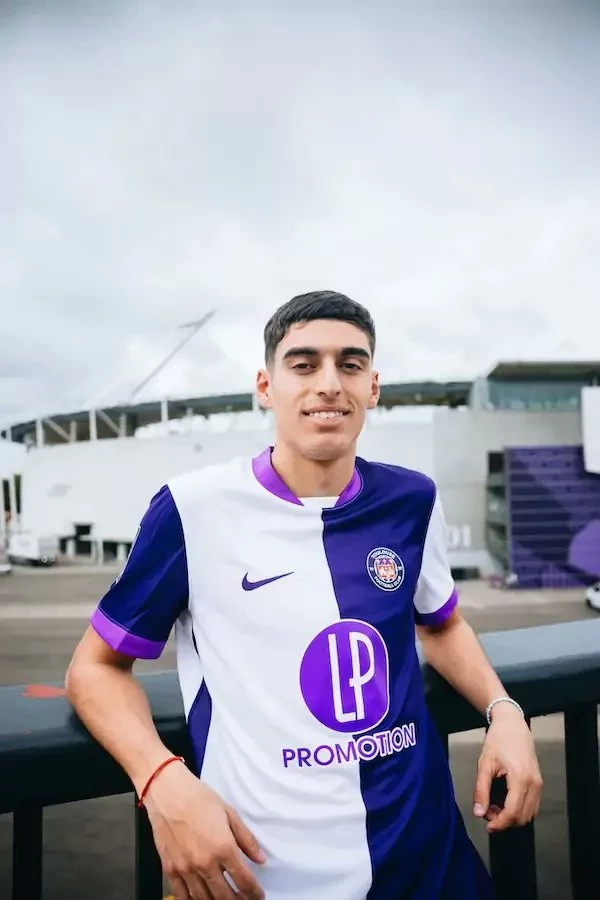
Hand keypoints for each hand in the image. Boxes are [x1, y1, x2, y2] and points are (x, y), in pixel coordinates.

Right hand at [142, 760, 265, 898]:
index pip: (244, 880)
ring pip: (205, 899)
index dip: (254, 892)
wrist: (168, 792)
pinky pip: (182, 895)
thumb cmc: (199, 798)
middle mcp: (205, 862)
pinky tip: (201, 899)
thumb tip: (260, 859)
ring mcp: (186, 868)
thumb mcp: (229, 813)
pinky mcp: (170, 869)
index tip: (258, 895)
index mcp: (223, 847)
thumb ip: (246, 839)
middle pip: (226, 895)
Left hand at [472, 704, 542, 832]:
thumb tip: (478, 812)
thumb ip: (481, 789)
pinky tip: (503, 801)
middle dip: (504, 820)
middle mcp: (534, 783)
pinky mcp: (539, 783)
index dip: (499, 823)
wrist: (513, 724)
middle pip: (522, 817)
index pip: (513, 812)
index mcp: (521, 778)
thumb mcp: (485, 763)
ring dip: (511, 817)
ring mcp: (539, 783)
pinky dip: (519, 810)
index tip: (487, 826)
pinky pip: (532, 806)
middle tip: (487, 811)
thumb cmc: (498, 740)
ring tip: (493, 805)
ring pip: (529, 814)